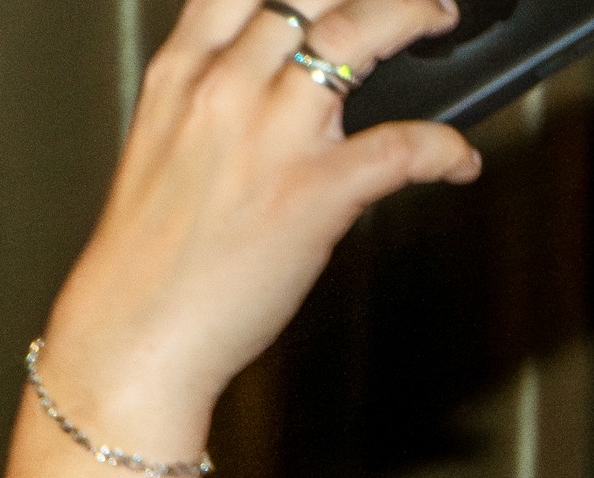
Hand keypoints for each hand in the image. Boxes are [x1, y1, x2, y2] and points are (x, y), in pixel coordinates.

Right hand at [34, 0, 481, 462]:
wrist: (135, 330)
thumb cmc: (153, 255)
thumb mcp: (166, 144)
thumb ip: (214, 97)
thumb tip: (272, 76)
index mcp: (181, 72)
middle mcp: (222, 89)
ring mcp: (267, 138)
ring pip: (351, 38)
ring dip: (410, 19)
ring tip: (438, 23)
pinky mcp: (310, 196)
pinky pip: (396, 148)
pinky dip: (442, 147)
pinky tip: (458, 158)